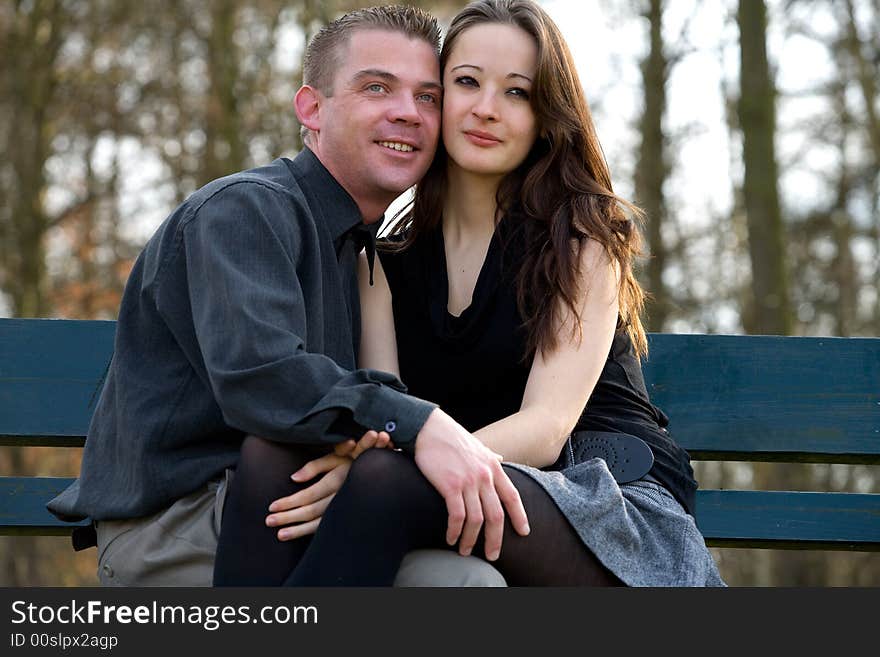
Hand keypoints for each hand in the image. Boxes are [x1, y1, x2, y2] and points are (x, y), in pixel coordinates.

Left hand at [266, 430, 392, 540]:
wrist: (382, 473)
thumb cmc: (354, 459)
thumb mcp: (336, 456)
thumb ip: (314, 466)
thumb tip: (293, 478)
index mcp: (336, 480)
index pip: (308, 495)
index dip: (289, 502)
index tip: (272, 506)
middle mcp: (340, 496)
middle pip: (310, 511)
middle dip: (288, 517)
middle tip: (268, 521)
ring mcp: (344, 507)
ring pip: (318, 523)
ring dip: (297, 530)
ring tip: (279, 534)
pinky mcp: (346, 515)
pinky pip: (326, 527)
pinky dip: (310, 533)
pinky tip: (297, 535)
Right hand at [413, 409, 529, 561]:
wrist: (429, 428)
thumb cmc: (451, 437)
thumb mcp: (478, 446)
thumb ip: (491, 456)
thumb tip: (501, 458)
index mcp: (493, 467)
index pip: (512, 496)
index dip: (520, 516)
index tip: (524, 532)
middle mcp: (485, 476)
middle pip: (497, 515)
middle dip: (495, 539)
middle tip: (493, 554)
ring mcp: (468, 481)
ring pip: (477, 519)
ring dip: (471, 539)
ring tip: (465, 551)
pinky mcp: (450, 485)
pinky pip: (457, 515)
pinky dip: (455, 531)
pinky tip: (451, 538)